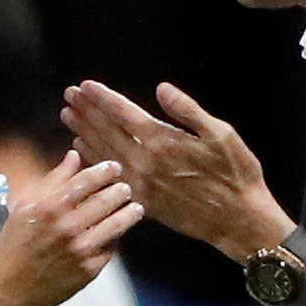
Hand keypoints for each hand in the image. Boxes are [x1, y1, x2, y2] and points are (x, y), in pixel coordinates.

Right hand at [0, 151, 142, 305]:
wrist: (6, 288)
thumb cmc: (13, 244)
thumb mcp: (25, 206)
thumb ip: (53, 179)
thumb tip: (75, 155)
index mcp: (51, 206)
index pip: (87, 180)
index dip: (105, 171)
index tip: (115, 168)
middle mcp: (68, 227)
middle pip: (106, 201)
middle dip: (121, 192)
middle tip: (126, 188)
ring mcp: (80, 250)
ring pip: (116, 226)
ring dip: (129, 214)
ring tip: (136, 208)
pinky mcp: (88, 271)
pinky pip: (110, 249)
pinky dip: (116, 239)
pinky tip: (118, 233)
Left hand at [61, 79, 292, 262]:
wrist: (238, 220)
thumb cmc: (235, 174)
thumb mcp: (221, 134)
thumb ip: (188, 110)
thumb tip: (162, 89)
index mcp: (163, 142)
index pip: (123, 114)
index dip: (102, 98)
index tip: (84, 86)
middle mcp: (146, 163)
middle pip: (107, 131)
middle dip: (86, 111)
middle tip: (69, 96)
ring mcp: (142, 184)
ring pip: (104, 153)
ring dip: (84, 132)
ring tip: (68, 117)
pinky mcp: (143, 200)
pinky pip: (110, 177)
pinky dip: (93, 161)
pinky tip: (81, 151)